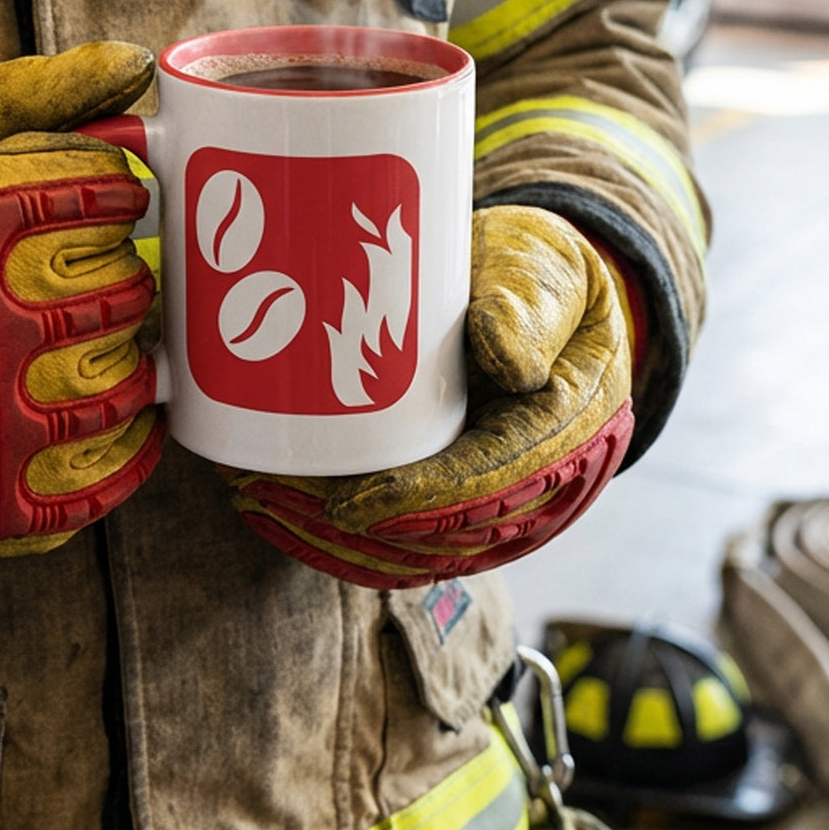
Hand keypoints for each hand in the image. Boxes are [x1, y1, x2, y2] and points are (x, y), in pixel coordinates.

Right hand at [0, 43, 162, 554]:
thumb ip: (25, 99)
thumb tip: (129, 63)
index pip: (107, 201)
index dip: (121, 202)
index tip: (117, 207)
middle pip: (125, 293)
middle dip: (130, 282)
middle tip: (115, 279)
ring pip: (120, 387)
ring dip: (134, 364)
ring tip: (118, 345)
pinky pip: (93, 482)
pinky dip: (125, 457)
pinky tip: (125, 426)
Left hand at [228, 206, 634, 586]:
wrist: (549, 301)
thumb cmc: (540, 277)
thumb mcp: (545, 274)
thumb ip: (531, 309)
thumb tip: (514, 366)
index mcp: (570, 430)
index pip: (490, 482)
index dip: (418, 503)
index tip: (346, 504)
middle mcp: (542, 486)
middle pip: (441, 537)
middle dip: (349, 533)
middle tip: (265, 497)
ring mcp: (502, 507)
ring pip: (416, 555)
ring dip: (334, 545)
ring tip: (257, 503)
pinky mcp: (464, 508)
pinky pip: (408, 548)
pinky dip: (345, 546)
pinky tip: (284, 522)